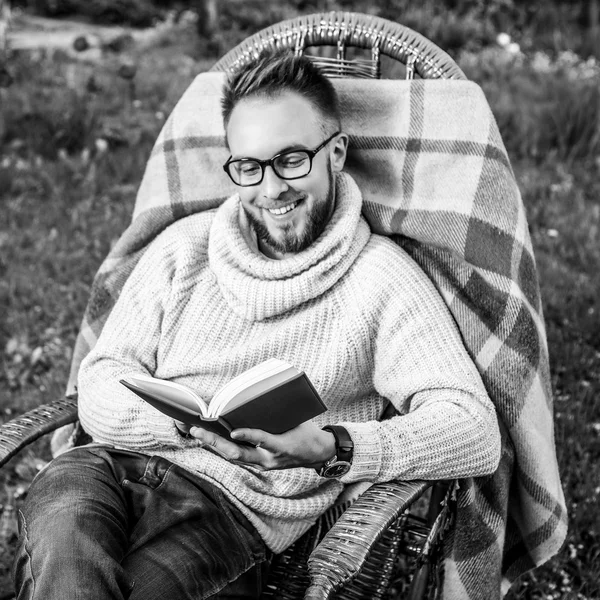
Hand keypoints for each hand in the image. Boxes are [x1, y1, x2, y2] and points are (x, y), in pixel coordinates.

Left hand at [186, 421, 335, 470]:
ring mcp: (263, 464)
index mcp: (282, 446)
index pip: (262, 440)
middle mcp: (269, 459)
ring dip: (214, 446)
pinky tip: (211, 439)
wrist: (317, 453)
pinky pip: (238, 457)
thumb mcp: (297, 421)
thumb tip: (255, 401)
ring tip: (198, 434)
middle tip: (198, 431)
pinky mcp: (260, 465)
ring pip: (234, 457)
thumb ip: (276, 416)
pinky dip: (223, 447)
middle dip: (216, 442)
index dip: (248, 436)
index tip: (234, 431)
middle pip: (238, 454)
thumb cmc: (307, 432)